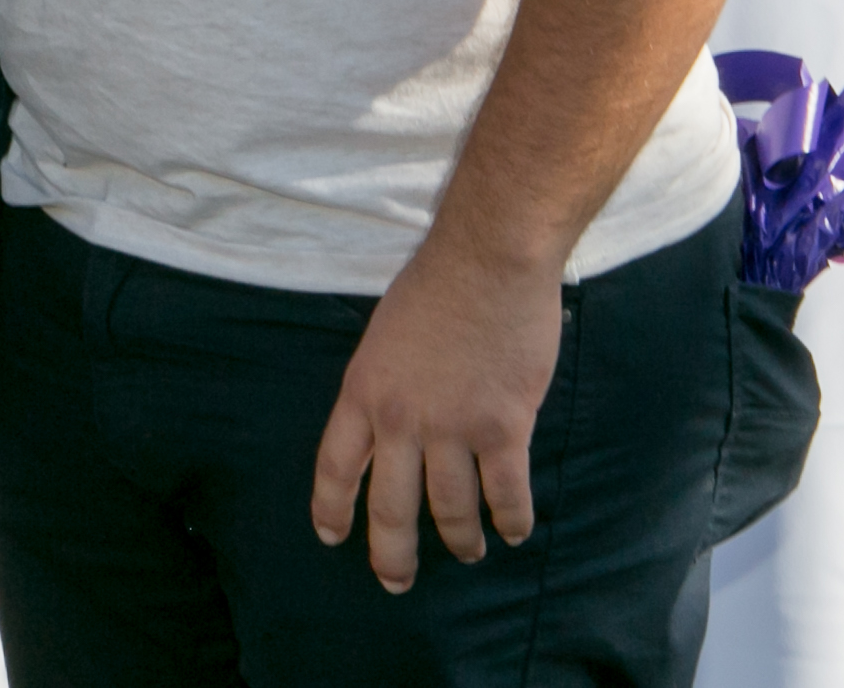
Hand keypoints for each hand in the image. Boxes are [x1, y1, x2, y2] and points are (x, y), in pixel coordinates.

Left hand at [309, 242, 564, 590]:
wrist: (486, 262)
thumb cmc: (434, 286)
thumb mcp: (383, 337)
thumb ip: (383, 385)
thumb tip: (392, 425)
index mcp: (362, 392)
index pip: (336, 467)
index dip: (332, 508)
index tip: (331, 536)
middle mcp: (400, 421)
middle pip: (391, 508)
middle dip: (391, 553)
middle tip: (394, 581)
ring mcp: (453, 429)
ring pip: (451, 511)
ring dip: (460, 540)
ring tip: (466, 552)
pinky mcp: (504, 430)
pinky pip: (506, 495)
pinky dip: (510, 521)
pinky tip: (512, 532)